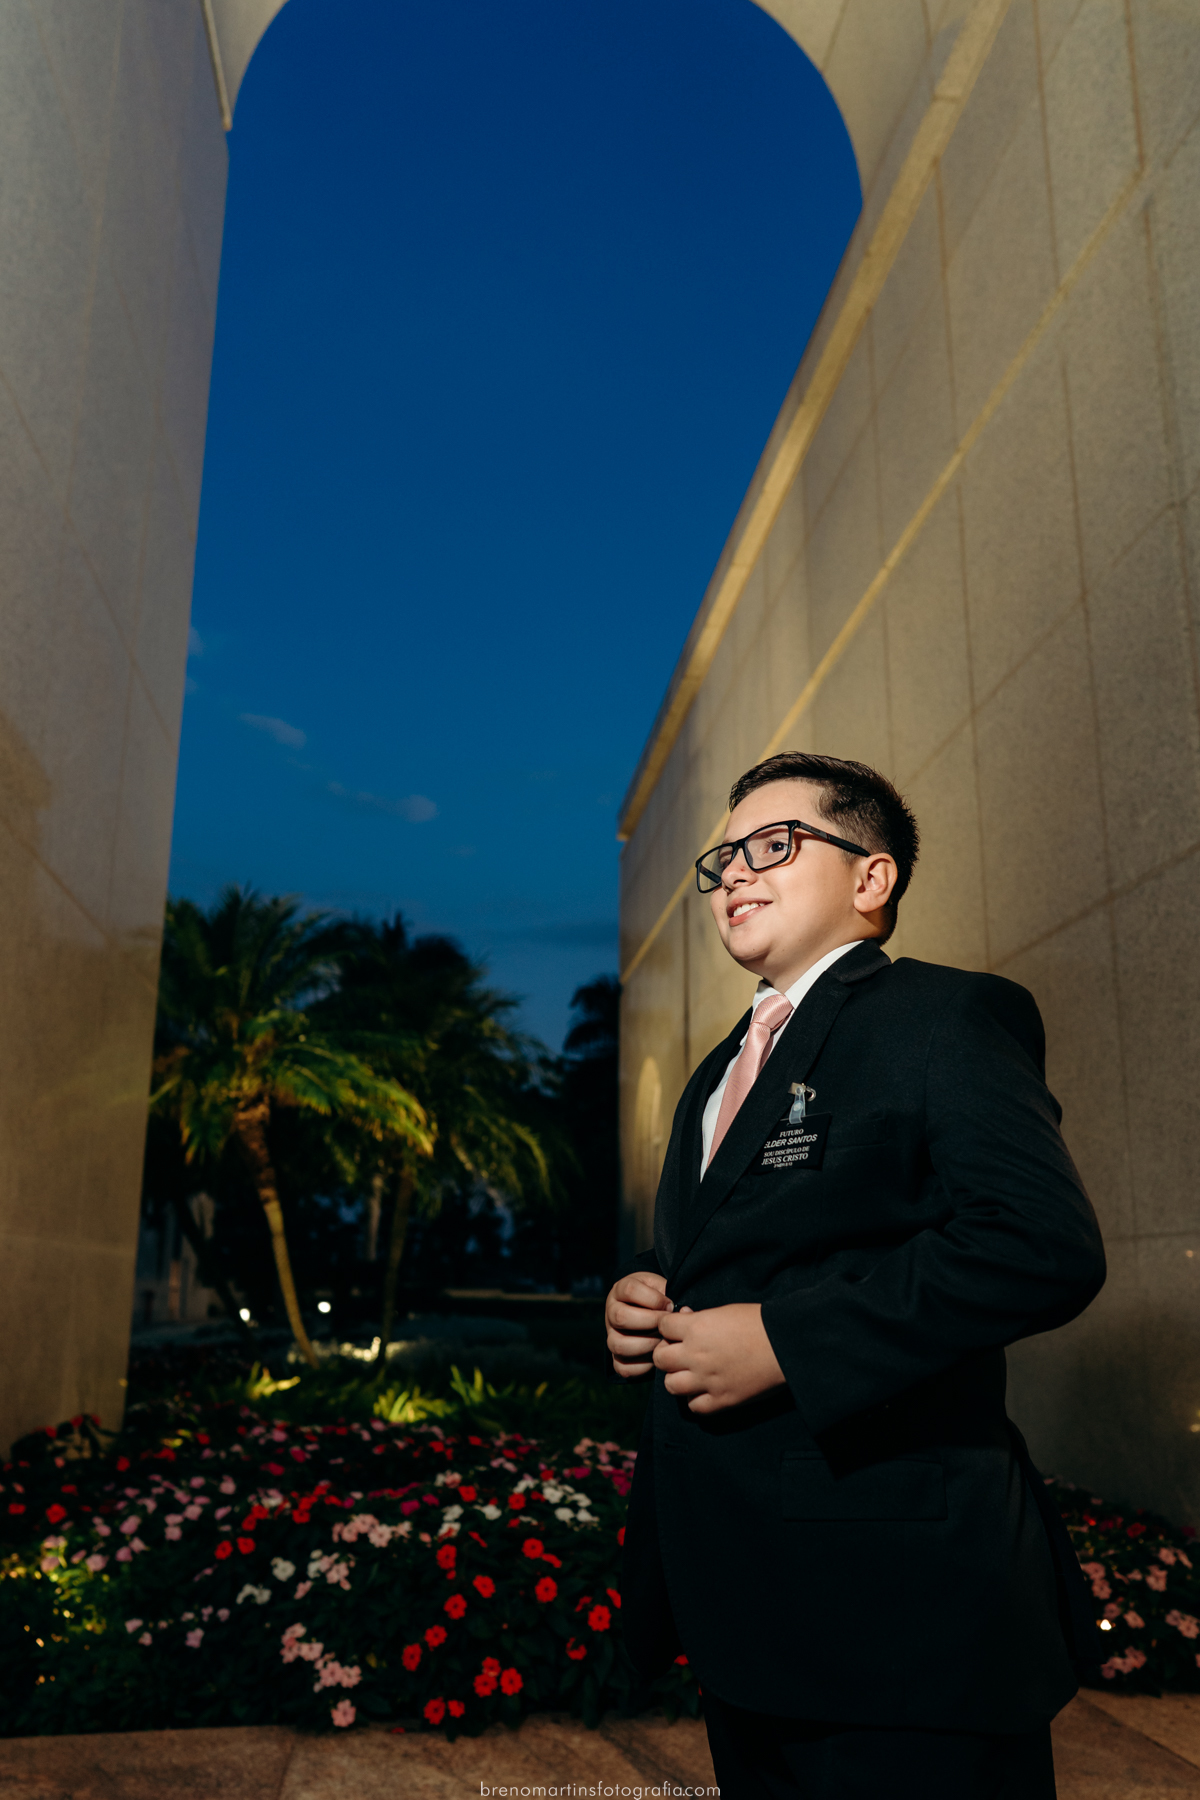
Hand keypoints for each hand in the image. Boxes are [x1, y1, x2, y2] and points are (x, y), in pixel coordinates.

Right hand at [606, 1272, 672, 1378]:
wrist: (653, 1317)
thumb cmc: (660, 1300)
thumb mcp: (662, 1289)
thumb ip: (670, 1294)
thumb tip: (683, 1312)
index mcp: (620, 1290)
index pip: (629, 1290)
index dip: (654, 1299)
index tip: (670, 1305)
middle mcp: (611, 1312)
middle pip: (620, 1317)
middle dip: (650, 1322)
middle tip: (667, 1325)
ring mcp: (611, 1336)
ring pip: (618, 1344)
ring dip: (646, 1344)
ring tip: (662, 1342)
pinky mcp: (617, 1358)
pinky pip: (622, 1367)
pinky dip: (641, 1367)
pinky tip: (655, 1358)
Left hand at [653, 1303, 785, 1412]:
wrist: (787, 1344)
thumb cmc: (759, 1322)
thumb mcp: (724, 1311)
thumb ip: (699, 1318)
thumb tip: (684, 1318)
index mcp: (697, 1328)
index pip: (662, 1327)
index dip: (669, 1327)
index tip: (678, 1329)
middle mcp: (696, 1355)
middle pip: (660, 1358)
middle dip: (667, 1352)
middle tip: (680, 1352)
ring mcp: (707, 1380)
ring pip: (671, 1385)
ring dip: (678, 1378)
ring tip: (690, 1373)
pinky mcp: (721, 1400)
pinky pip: (694, 1407)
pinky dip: (696, 1399)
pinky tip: (705, 1389)